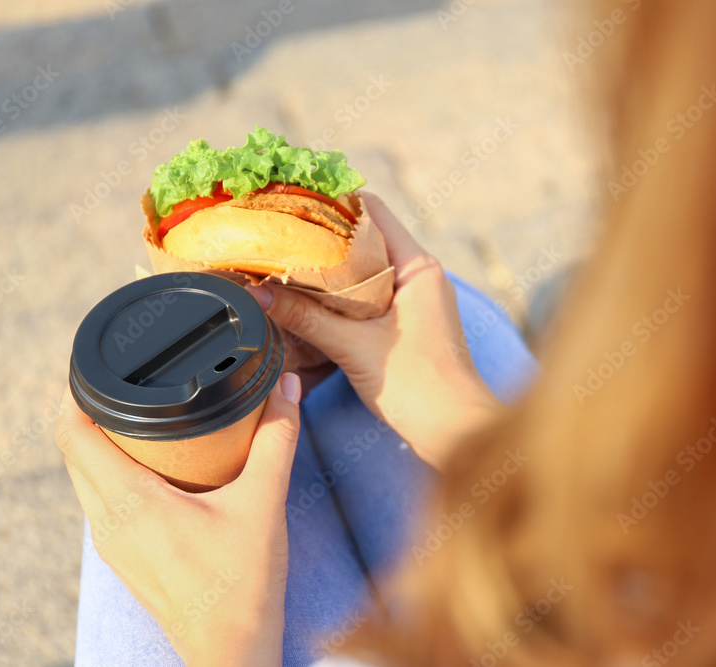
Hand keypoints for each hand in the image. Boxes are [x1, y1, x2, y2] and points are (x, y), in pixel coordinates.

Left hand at [55, 374, 301, 666]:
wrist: (232, 652)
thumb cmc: (241, 586)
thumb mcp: (263, 502)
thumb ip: (277, 439)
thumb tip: (288, 386)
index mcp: (128, 502)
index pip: (71, 435)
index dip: (72, 392)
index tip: (91, 364)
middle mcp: (108, 522)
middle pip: (73, 452)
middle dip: (88, 411)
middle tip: (120, 379)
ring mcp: (113, 544)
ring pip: (85, 479)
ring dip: (100, 443)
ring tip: (135, 413)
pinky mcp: (126, 556)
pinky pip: (103, 501)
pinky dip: (115, 472)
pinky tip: (152, 464)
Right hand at [247, 192, 500, 469]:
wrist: (455, 433)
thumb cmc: (419, 389)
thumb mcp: (353, 347)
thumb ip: (306, 317)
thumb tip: (260, 293)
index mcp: (418, 267)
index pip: (373, 212)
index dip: (332, 203)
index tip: (292, 203)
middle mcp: (421, 276)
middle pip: (367, 239)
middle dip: (325, 238)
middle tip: (279, 236)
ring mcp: (417, 301)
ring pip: (368, 270)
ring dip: (332, 270)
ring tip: (286, 265)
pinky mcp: (410, 325)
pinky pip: (372, 297)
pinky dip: (344, 297)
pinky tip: (312, 303)